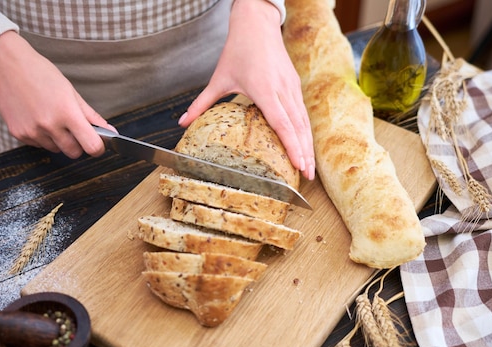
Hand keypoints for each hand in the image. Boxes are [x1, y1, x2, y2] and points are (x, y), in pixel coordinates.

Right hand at [0, 31, 111, 157]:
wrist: (8, 65)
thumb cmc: (41, 74)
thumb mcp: (71, 92)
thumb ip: (91, 115)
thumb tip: (110, 131)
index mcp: (67, 113)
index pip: (91, 146)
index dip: (98, 148)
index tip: (98, 144)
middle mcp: (49, 125)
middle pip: (74, 152)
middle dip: (78, 144)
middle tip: (74, 128)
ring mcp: (32, 131)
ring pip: (56, 149)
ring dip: (59, 140)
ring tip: (51, 117)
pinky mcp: (18, 134)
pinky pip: (39, 145)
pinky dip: (42, 137)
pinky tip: (37, 118)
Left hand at [178, 0, 314, 179]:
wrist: (257, 24)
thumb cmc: (237, 50)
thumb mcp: (218, 78)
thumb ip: (201, 103)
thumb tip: (181, 122)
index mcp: (264, 90)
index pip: (282, 124)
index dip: (292, 146)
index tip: (298, 165)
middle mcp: (282, 90)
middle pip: (298, 127)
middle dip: (304, 153)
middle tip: (307, 176)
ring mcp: (292, 87)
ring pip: (304, 121)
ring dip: (308, 145)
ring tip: (310, 167)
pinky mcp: (295, 85)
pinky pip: (303, 112)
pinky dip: (306, 131)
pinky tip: (306, 145)